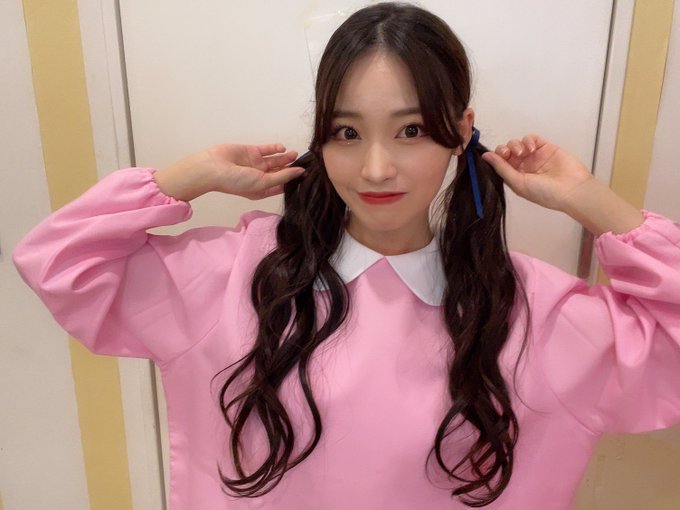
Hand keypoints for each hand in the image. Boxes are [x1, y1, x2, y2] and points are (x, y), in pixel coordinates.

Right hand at [155, 143, 304, 201]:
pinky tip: (282, 148)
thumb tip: (300, 172)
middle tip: (307, 163)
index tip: (309, 176)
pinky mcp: (252, 152)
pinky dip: (275, 148)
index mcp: (262, 190)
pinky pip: (267, 150)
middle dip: (292, 167)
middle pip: (281, 172)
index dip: (294, 181)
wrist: (213, 168)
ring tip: (296, 154)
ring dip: (286, 157)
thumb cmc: (236, 181)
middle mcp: (261, 177)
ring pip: (276, 160)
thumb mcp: (263, 183)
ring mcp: (256, 164)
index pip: (282, 185)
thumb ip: (282, 176)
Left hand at [481, 134, 592, 211]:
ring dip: (516, 145)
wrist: (572, 190)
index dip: (496, 158)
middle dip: (504, 150)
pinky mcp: (546, 147)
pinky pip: (531, 138)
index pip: (499, 163)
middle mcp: (523, 167)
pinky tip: (532, 148)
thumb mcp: (519, 183)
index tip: (499, 157)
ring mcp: (534, 157)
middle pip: (506, 151)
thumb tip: (485, 156)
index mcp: (515, 177)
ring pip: (517, 143)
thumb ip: (502, 168)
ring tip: (524, 153)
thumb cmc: (546, 193)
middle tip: (509, 154)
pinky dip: (528, 140)